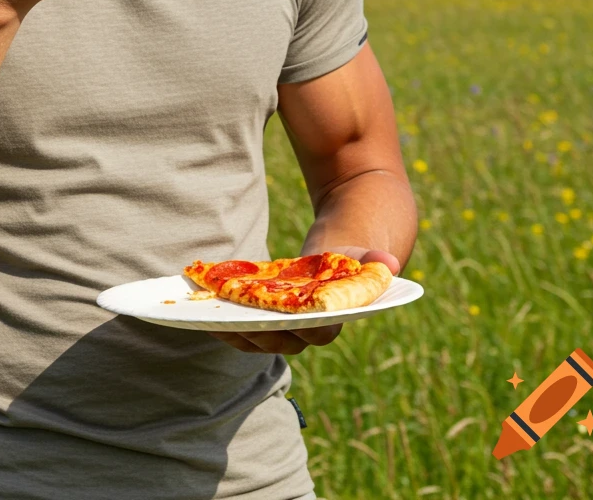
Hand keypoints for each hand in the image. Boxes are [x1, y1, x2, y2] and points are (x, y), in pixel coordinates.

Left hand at [207, 247, 400, 354]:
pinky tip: (205, 311)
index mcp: (333, 321)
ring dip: (233, 333)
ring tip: (208, 317)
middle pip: (280, 341)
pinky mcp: (268, 323)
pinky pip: (245, 330)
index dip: (296, 329)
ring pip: (258, 341)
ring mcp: (287, 330)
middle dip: (255, 333)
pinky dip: (226, 324)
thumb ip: (373, 261)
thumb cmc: (351, 252)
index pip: (316, 333)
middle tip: (232, 319)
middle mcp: (308, 334)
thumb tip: (388, 265)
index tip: (273, 320)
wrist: (341, 251)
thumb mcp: (362, 252)